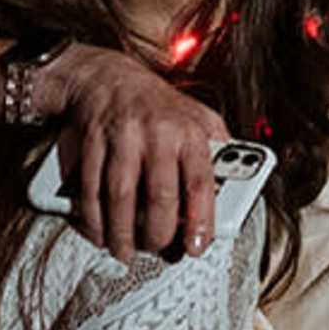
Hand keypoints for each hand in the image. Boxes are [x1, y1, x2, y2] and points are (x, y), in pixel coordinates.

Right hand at [47, 47, 228, 260]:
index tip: (196, 247)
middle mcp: (156, 134)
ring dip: (121, 233)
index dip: (200, 221)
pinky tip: (99, 233)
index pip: (200, 183)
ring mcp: (122, 139)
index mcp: (189, 132)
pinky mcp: (93, 144)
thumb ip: (220, 148)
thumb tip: (237, 185)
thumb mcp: (200, 116)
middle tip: (156, 249)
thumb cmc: (158, 106)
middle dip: (157, 234)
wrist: (106, 78)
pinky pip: (90, 190)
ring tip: (124, 251)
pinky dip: (93, 218)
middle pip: (159, 197)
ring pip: (120, 198)